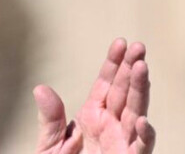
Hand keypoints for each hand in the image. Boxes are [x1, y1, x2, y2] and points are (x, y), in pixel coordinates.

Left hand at [34, 38, 155, 153]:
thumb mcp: (49, 146)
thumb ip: (50, 119)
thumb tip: (41, 88)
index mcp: (92, 117)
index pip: (106, 84)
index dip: (114, 64)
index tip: (120, 42)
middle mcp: (111, 126)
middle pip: (124, 93)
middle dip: (132, 70)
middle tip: (139, 46)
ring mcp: (122, 143)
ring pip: (136, 113)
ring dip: (141, 92)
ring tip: (143, 68)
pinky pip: (140, 148)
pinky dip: (144, 136)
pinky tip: (144, 120)